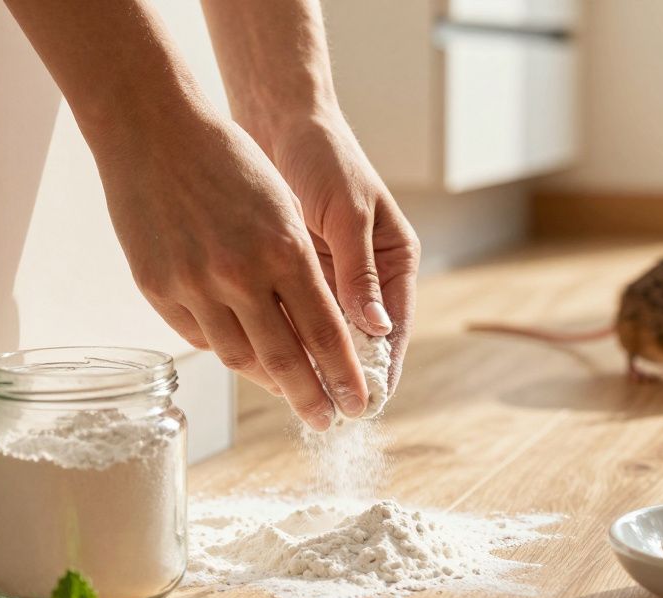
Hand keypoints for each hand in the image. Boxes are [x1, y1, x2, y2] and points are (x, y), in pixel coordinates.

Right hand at [90, 109, 368, 430]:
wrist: (154, 131)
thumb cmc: (231, 162)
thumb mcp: (282, 209)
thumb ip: (303, 271)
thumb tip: (323, 330)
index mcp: (284, 250)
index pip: (325, 332)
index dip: (345, 375)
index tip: (360, 403)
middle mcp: (240, 274)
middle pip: (284, 358)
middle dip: (312, 396)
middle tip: (328, 421)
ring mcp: (194, 284)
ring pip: (238, 356)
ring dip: (268, 381)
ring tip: (290, 393)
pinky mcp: (158, 289)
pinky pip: (200, 337)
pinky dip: (226, 351)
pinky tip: (246, 359)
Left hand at [263, 113, 419, 393]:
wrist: (281, 120)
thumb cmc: (325, 157)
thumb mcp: (348, 213)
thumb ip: (358, 272)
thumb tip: (376, 330)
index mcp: (394, 263)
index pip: (394, 330)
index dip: (381, 368)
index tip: (368, 402)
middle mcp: (364, 276)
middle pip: (357, 340)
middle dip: (343, 375)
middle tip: (327, 411)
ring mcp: (328, 276)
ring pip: (322, 333)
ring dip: (310, 360)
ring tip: (297, 396)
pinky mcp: (293, 271)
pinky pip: (291, 314)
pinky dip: (283, 335)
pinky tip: (268, 360)